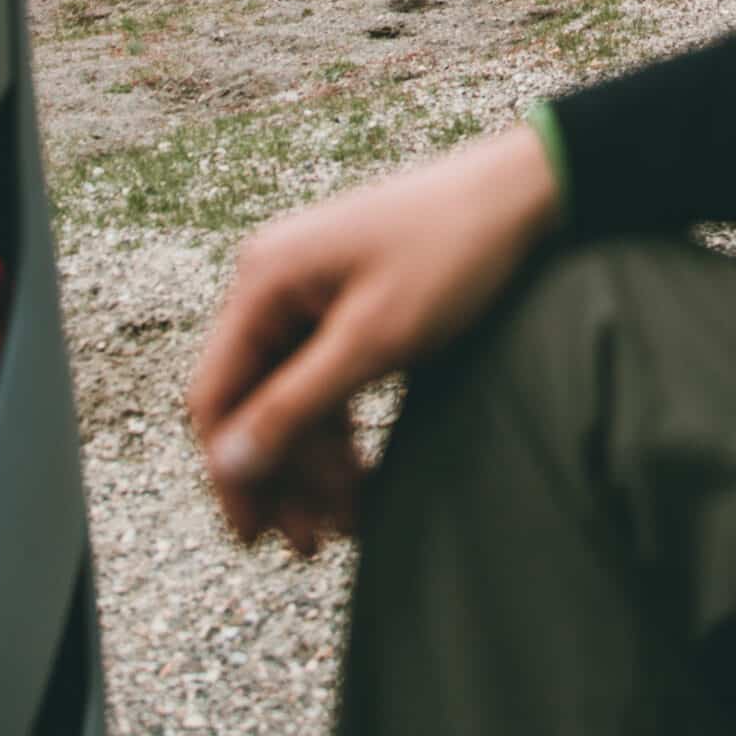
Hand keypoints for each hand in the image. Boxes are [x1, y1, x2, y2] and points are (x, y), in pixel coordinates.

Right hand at [185, 123, 562, 554]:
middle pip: (250, 400)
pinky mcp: (344, 299)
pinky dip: (336, 424)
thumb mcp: (372, 340)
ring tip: (349, 518)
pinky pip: (320, 374)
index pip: (214, 396)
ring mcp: (308, 288)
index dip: (231, 473)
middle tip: (315, 542)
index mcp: (263, 281)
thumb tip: (226, 462)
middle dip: (280, 475)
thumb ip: (294, 404)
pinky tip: (360, 472)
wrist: (521, 193)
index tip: (259, 538)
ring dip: (312, 459)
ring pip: (288, 394)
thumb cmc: (450, 252)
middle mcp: (272, 281)